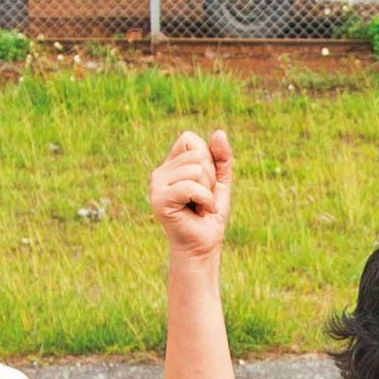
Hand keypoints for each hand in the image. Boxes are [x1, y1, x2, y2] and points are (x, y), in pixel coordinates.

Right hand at [149, 126, 233, 260]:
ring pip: (196, 169)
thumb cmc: (210, 214)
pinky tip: (200, 213)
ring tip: (201, 206)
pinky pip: (191, 186)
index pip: (190, 139)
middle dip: (210, 178)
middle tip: (203, 199)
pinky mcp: (159, 200)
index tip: (205, 183)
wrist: (203, 246)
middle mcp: (159, 173)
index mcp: (170, 165)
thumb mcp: (221, 181)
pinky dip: (205, 200)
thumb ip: (221, 157)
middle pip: (196, 154)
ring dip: (208, 191)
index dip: (207, 159)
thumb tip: (219, 132)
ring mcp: (156, 186)